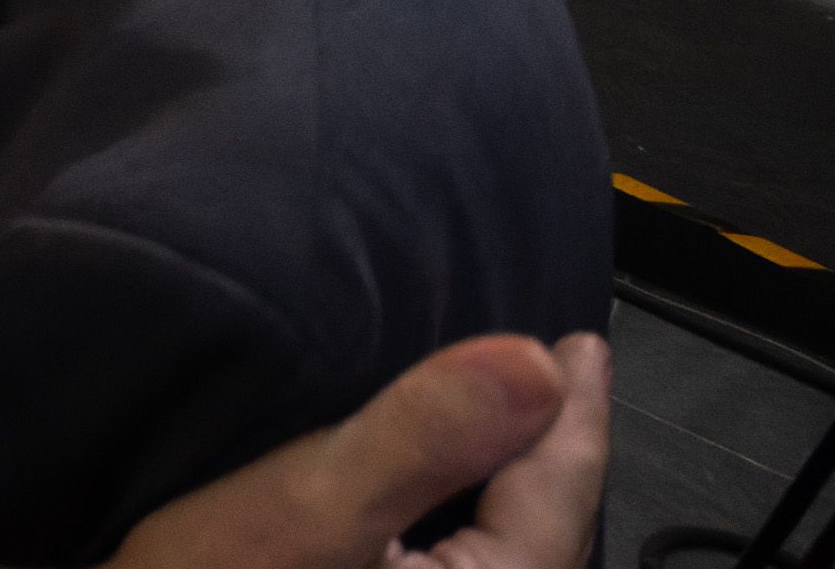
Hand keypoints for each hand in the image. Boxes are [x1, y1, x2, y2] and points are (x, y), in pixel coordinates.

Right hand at [82, 332, 607, 568]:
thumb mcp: (308, 505)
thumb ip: (425, 435)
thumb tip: (542, 360)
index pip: (558, 492)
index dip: (571, 408)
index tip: (578, 339)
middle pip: (527, 523)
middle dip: (531, 438)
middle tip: (540, 359)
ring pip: (475, 539)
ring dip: (476, 467)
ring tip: (479, 401)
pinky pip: (425, 552)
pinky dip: (426, 497)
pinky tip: (401, 466)